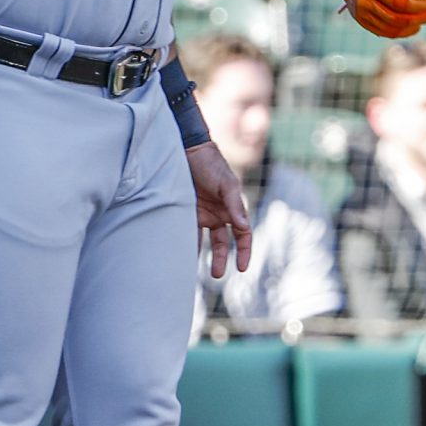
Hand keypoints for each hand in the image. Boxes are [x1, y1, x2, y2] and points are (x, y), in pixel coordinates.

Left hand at [187, 141, 252, 277]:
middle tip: (217, 275)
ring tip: (195, 272)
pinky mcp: (186, 212)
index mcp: (233, 208)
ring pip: (205, 241)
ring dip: (202, 255)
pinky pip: (187, 232)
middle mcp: (219, 214)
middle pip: (223, 243)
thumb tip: (243, 226)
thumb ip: (234, 205)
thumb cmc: (211, 164)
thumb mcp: (226, 184)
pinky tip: (180, 254)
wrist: (188, 149)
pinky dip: (185, 243)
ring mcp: (203, 214)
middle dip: (221, 259)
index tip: (242, 268)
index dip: (245, 251)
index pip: (243, 235)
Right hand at [320, 0, 425, 37]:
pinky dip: (401, 32)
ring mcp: (360, 13)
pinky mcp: (361, 19)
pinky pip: (383, 32)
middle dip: (423, 17)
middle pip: (398, 19)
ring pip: (392, 29)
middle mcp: (363, 2)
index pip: (400, 2)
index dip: (421, 4)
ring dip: (414, 26)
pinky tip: (415, 25)